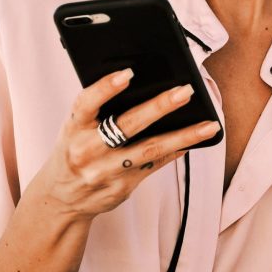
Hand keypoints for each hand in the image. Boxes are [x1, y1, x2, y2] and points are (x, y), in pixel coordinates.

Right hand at [36, 69, 219, 220]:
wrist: (62, 198)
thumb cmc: (75, 150)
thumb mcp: (75, 128)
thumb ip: (99, 110)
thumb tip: (141, 82)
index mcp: (74, 129)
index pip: (86, 104)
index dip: (105, 88)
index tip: (128, 73)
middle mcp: (88, 150)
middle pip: (127, 126)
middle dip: (159, 107)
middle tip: (185, 91)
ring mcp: (107, 170)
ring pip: (150, 149)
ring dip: (183, 136)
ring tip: (209, 124)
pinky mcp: (124, 186)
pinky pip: (155, 164)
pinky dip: (177, 150)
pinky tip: (195, 139)